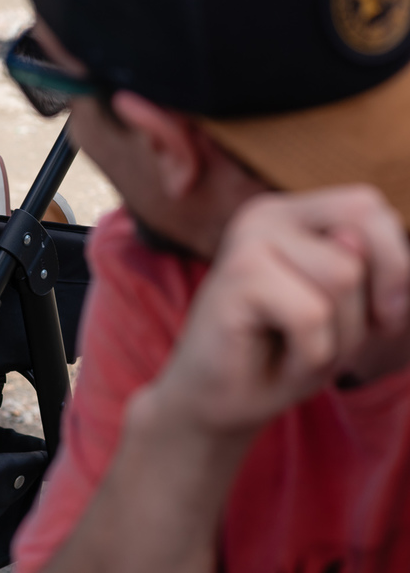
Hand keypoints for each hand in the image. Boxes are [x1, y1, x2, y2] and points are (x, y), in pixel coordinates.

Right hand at [151, 186, 409, 438]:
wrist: (215, 402)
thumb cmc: (284, 355)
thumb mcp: (348, 313)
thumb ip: (364, 270)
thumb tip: (348, 238)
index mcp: (293, 214)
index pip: (367, 205)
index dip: (394, 264)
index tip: (380, 315)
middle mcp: (265, 214)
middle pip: (361, 247)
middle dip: (363, 309)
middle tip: (327, 337)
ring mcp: (246, 240)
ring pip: (343, 277)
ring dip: (338, 336)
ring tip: (297, 348)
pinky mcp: (236, 276)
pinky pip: (312, 314)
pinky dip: (312, 354)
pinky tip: (280, 360)